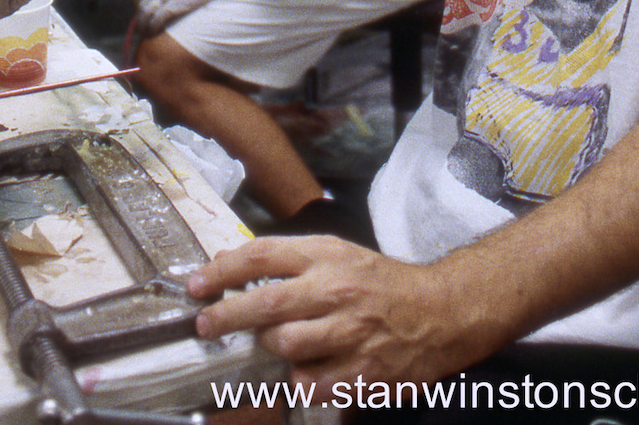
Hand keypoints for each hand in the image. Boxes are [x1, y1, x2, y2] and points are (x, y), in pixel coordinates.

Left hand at [135, 0, 227, 34]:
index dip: (140, 5)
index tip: (144, 14)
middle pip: (142, 4)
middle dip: (141, 19)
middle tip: (144, 30)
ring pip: (146, 13)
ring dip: (144, 26)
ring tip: (147, 35)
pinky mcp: (175, 3)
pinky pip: (157, 19)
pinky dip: (153, 28)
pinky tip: (155, 34)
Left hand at [187, 235, 483, 401]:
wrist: (441, 310)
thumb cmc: (382, 283)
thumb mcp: (338, 255)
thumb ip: (289, 261)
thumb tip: (231, 265)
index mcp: (326, 255)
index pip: (261, 256)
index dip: (223, 270)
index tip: (197, 284)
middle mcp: (334, 290)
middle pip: (265, 305)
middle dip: (226, 315)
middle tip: (205, 324)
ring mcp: (348, 332)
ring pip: (284, 345)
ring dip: (270, 349)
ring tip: (275, 345)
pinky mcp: (361, 370)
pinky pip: (310, 383)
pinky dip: (300, 381)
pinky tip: (306, 372)